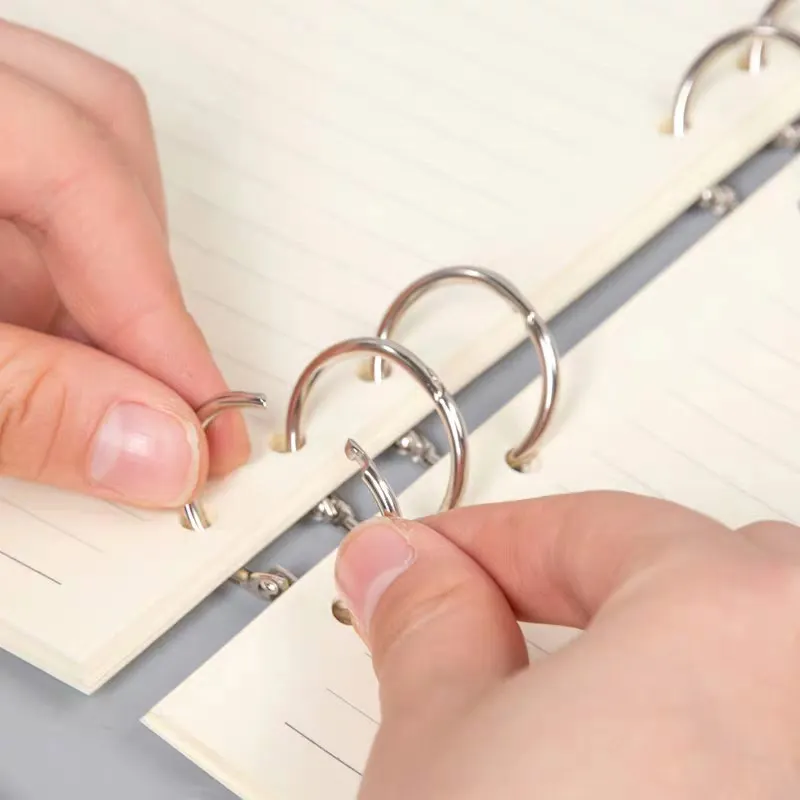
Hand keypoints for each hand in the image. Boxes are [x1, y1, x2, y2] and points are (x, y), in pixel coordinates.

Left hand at [0, 21, 248, 506]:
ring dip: (91, 277)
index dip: (157, 321)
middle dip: (136, 284)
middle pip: (95, 144)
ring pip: (64, 157)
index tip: (206, 428)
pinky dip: (40, 271)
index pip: (81, 185)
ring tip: (72, 369)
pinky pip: (21, 178)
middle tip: (148, 396)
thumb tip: (157, 453)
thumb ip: (26, 403)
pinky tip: (21, 338)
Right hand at [335, 491, 799, 798]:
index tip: (431, 559)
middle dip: (597, 588)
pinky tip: (636, 773)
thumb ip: (428, 623)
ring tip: (569, 718)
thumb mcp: (442, 743)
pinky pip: (765, 741)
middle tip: (503, 625)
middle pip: (705, 579)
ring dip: (665, 667)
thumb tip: (402, 566)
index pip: (593, 529)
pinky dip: (710, 740)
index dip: (490, 541)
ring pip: (755, 663)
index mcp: (732, 618)